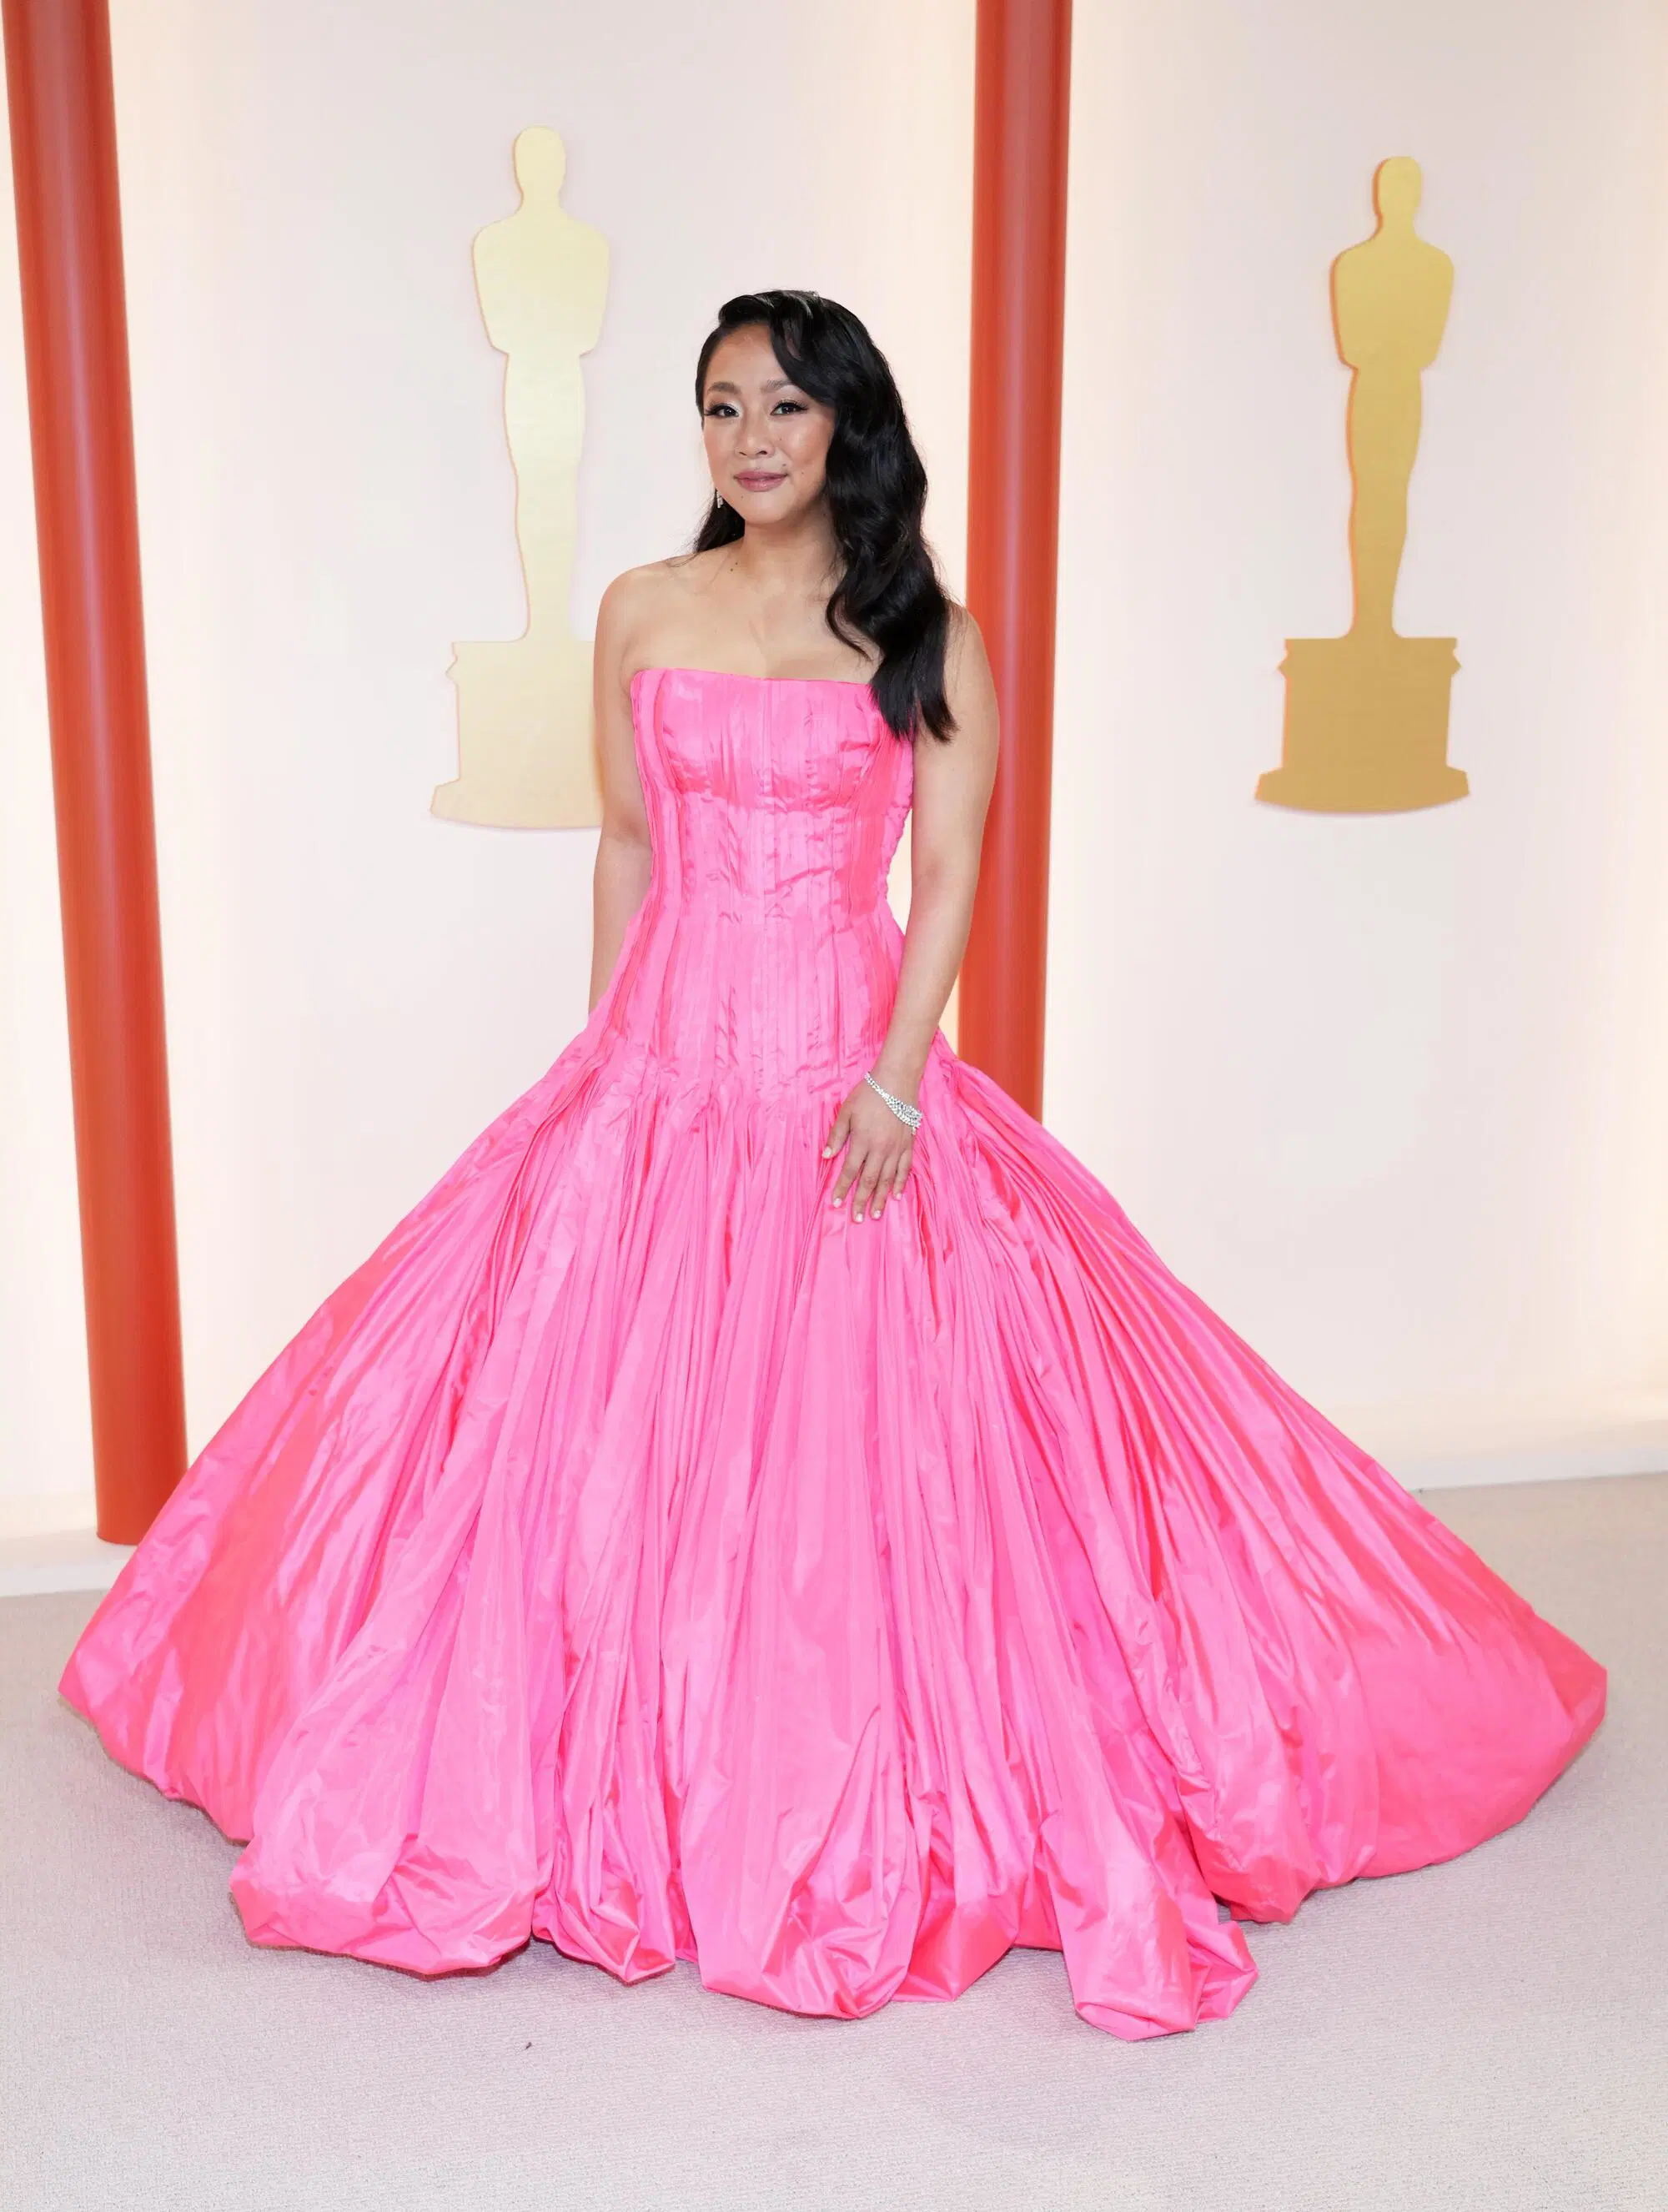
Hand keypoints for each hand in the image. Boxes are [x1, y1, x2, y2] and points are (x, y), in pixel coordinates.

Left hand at [822, 1075, 916, 1220]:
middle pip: (869, 1181)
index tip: (836, 1204)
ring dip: (881, 1198)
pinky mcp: (908, 1144)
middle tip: (856, 1219)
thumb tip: (826, 1156)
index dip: (842, 1189)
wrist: (896, 1081)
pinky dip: (901, 1183)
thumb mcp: (846, 1112)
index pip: (849, 1171)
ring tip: (875, 1214)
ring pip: (888, 1179)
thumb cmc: (868, 1094)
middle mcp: (880, 1149)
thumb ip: (837, 1135)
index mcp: (862, 1141)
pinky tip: (897, 1195)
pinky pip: (905, 1169)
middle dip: (861, 1201)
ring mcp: (896, 1148)